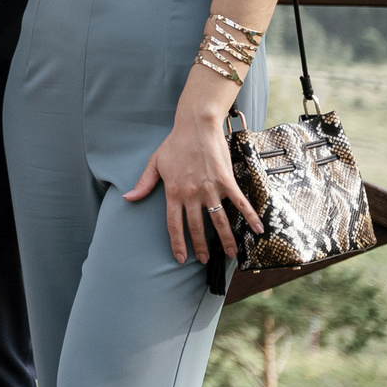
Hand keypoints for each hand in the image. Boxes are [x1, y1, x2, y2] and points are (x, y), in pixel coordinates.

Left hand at [125, 113, 263, 264]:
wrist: (196, 126)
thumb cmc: (175, 144)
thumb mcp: (155, 163)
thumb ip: (144, 183)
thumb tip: (128, 198)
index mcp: (173, 191)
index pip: (174, 224)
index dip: (178, 243)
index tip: (180, 257)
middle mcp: (191, 194)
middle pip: (196, 227)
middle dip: (201, 246)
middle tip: (204, 260)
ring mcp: (210, 188)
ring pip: (219, 221)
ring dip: (226, 239)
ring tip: (230, 254)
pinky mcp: (226, 181)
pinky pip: (240, 203)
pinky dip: (250, 217)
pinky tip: (258, 230)